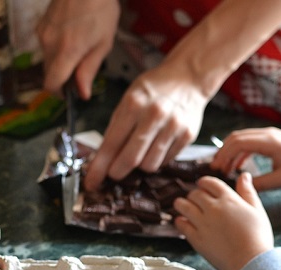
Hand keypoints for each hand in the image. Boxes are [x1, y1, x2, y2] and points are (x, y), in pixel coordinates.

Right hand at [37, 0, 119, 99]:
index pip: (51, 83)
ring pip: (47, 59)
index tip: (68, 94)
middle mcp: (50, 44)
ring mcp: (43, 33)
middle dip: (62, 76)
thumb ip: (90, 69)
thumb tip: (83, 93)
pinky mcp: (40, 25)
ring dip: (60, 61)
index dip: (58, 93)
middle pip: (49, 73)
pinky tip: (71, 34)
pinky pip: (46, 45)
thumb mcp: (103, 42)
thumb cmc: (100, 7)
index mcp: (67, 51)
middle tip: (81, 68)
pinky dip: (56, 47)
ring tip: (79, 45)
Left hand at [83, 62, 208, 190]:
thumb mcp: (129, 99)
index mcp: (134, 104)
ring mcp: (173, 126)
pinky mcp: (188, 135)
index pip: (112, 144)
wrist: (188, 77)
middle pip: (131, 159)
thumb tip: (102, 159)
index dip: (99, 167)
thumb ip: (116, 127)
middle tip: (114, 173)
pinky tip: (156, 146)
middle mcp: (154, 115)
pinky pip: (165, 161)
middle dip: (117, 172)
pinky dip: (157, 159)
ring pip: (150, 165)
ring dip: (140, 166)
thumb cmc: (153, 89)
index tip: (91, 182)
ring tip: (139, 152)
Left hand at [174, 173, 272, 269]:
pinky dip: (180, 221)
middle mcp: (213, 208)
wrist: (251, 262)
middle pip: (195, 193)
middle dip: (194, 194)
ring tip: (182, 206)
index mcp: (229, 199)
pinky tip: (183, 222)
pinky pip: (181, 224)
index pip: (210, 182)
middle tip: (195, 199)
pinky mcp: (196, 238)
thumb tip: (244, 175)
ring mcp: (202, 223)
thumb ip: (248, 192)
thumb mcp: (257, 211)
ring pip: (183, 205)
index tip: (202, 185)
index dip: (204, 183)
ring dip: (181, 204)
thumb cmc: (258, 238)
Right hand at [209, 127, 280, 190]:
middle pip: (236, 137)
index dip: (223, 154)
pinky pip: (250, 141)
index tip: (216, 168)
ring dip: (230, 151)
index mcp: (270, 142)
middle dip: (223, 152)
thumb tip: (239, 186)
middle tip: (215, 168)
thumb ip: (259, 184)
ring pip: (242, 138)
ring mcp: (270, 134)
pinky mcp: (271, 139)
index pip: (238, 142)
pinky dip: (240, 152)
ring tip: (224, 168)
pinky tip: (237, 166)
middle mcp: (268, 134)